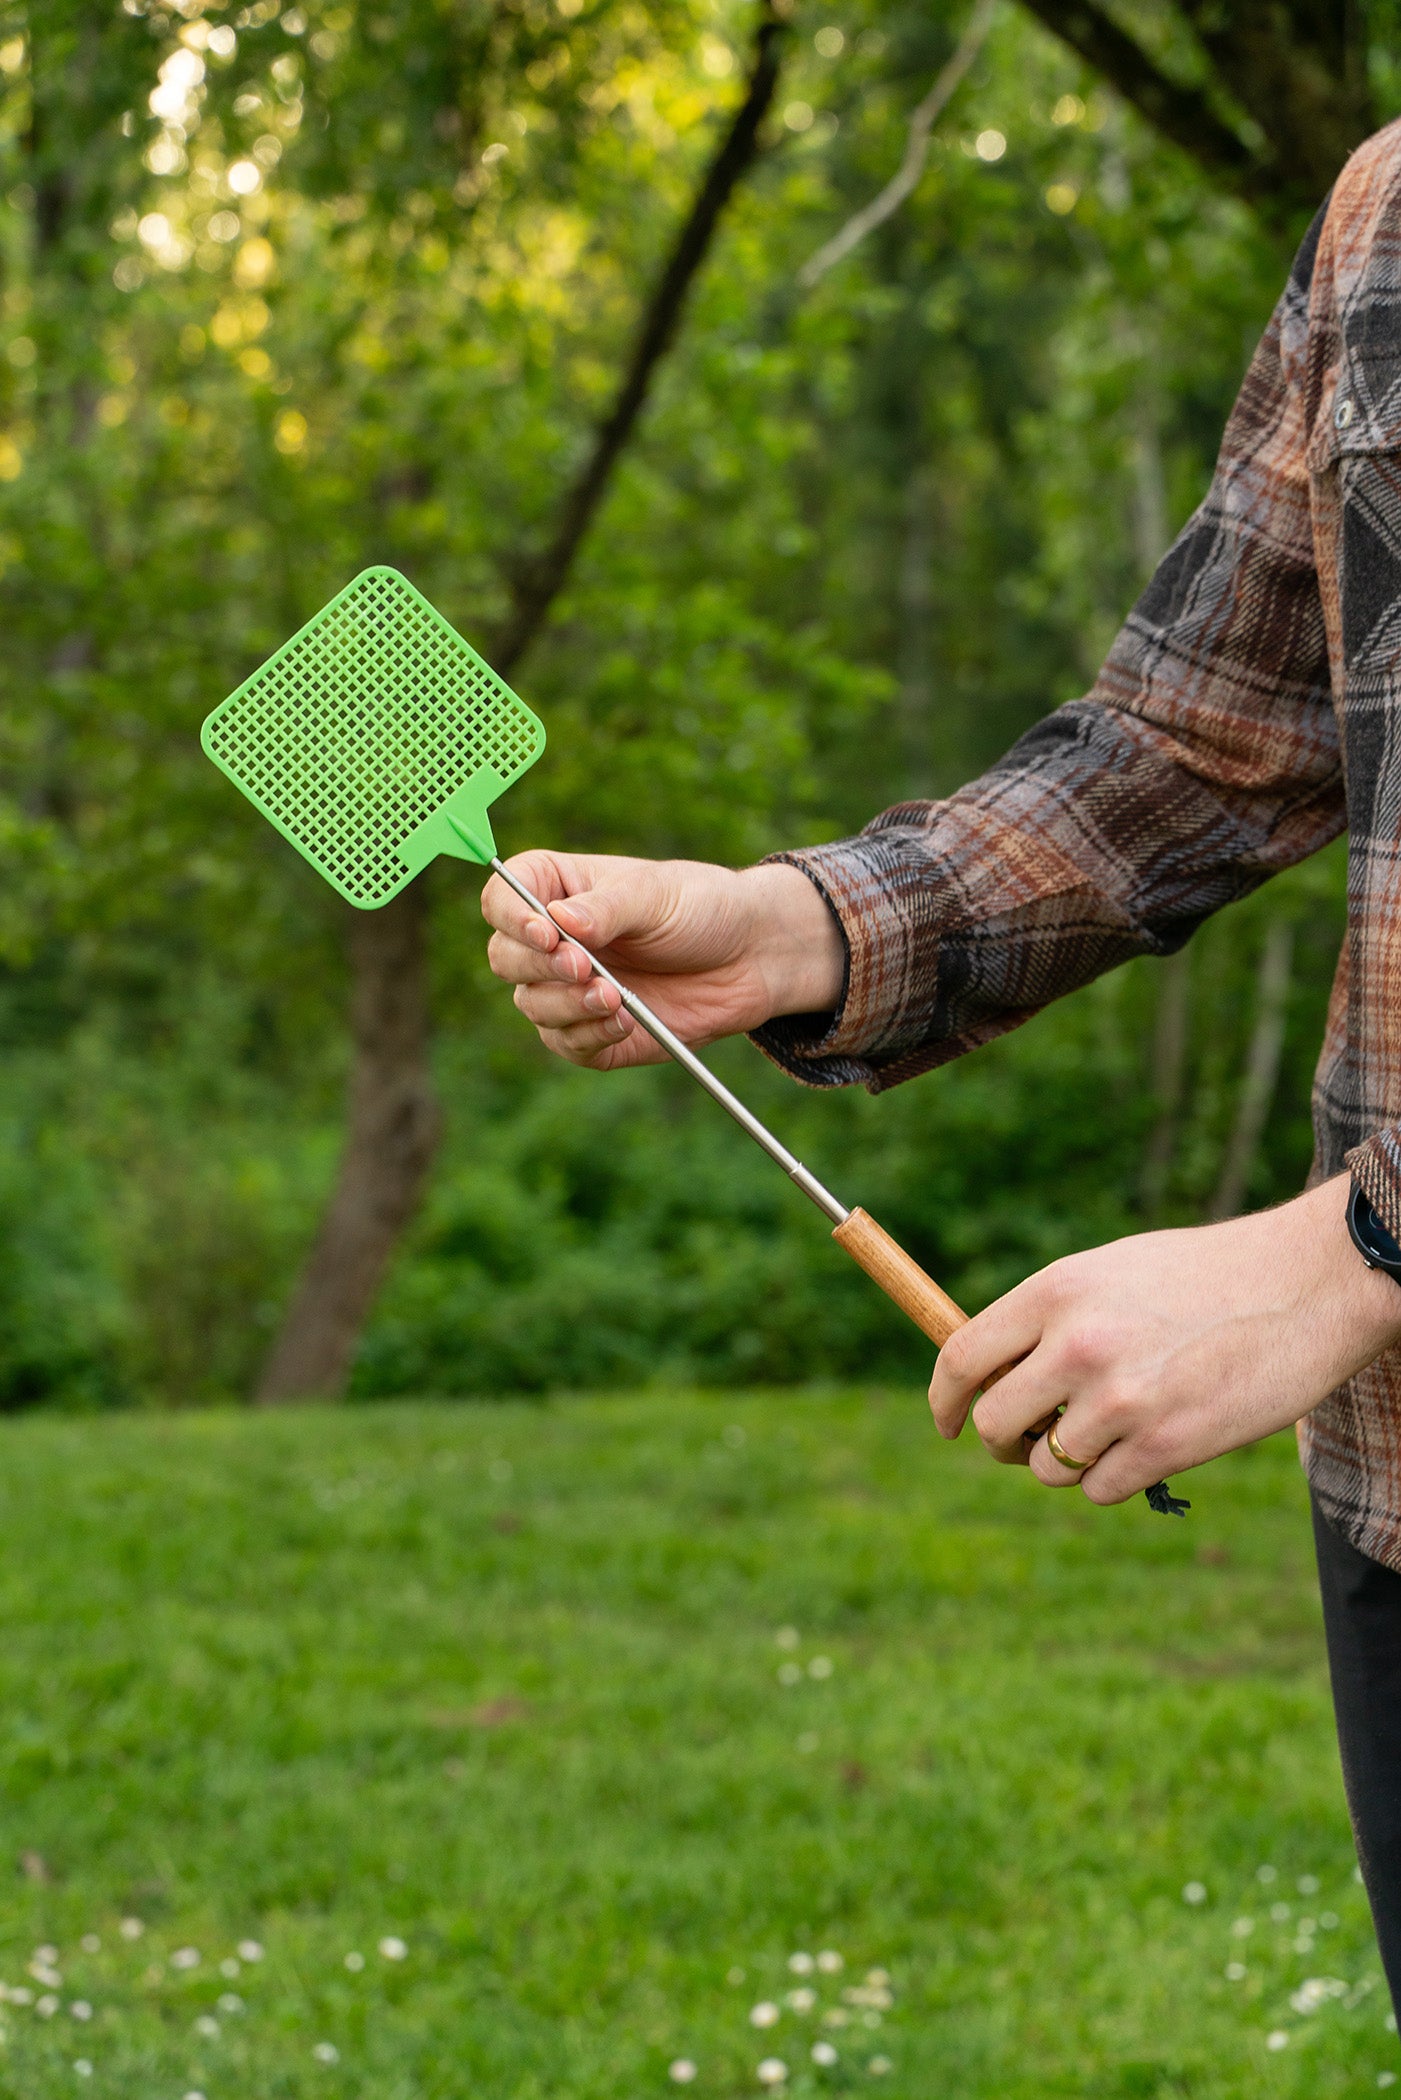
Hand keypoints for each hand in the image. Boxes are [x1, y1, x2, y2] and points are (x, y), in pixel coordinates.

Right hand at [482, 850, 844, 1069]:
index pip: (501, 897)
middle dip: (541, 967)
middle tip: (585, 967)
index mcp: (558, 889)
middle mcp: (554, 941)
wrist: (751, 957)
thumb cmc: (701, 908)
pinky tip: (625, 1021)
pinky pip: (567, 1045)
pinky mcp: (593, 1033)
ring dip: (567, 1005)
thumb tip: (558, 921)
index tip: (546, 933)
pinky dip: (590, 1036)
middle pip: (506, 958)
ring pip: (532, 1005)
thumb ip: (607, 909)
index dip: (511, 917)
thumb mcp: (656, 894)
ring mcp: (569, 989)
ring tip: (615, 997)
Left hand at [928, 1174, 1400, 1502]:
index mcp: (1056, 1291)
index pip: (961, 1359)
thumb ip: (1051, 1319)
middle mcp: (1078, 1345)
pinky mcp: (1166, 1445)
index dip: (945, 1399)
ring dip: (1065, 1463)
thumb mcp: (1110, 1273)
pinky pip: (1100, 1490)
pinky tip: (1147, 1446)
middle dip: (1002, 1443)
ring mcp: (1121, 1399)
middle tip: (1028, 1441)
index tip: (948, 1422)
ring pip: (1048, 1468)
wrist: (1304, 1284)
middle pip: (994, 1424)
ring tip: (1108, 1432)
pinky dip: (1113, 1480)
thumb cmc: (1204, 1275)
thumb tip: (990, 1373)